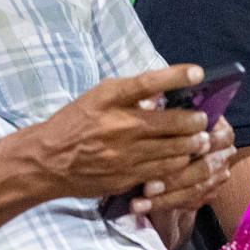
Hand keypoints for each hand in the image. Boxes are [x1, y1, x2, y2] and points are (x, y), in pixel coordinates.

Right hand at [12, 66, 211, 200]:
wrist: (45, 161)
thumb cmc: (75, 123)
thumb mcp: (97, 97)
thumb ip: (131, 92)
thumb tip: (165, 90)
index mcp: (108, 99)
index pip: (147, 83)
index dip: (175, 76)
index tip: (198, 72)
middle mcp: (119, 126)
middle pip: (173, 122)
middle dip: (196, 121)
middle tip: (204, 119)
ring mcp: (124, 155)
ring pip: (176, 150)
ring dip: (193, 144)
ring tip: (199, 139)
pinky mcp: (126, 177)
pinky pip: (164, 171)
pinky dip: (178, 163)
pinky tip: (182, 158)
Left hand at [131, 116, 236, 216]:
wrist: (173, 154)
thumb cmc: (170, 130)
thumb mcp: (167, 118)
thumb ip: (161, 112)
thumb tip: (146, 104)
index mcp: (222, 132)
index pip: (218, 138)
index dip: (196, 146)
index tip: (173, 152)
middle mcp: (224, 155)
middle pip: (205, 169)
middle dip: (175, 179)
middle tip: (148, 186)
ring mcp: (218, 177)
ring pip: (195, 190)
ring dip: (166, 197)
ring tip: (140, 201)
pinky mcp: (208, 195)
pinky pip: (188, 203)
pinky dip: (163, 205)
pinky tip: (141, 207)